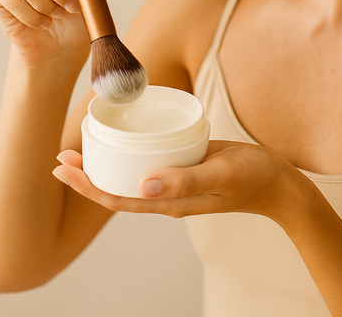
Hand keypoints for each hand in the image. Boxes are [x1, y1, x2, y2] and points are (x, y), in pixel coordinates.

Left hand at [53, 140, 302, 222]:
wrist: (279, 183)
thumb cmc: (253, 177)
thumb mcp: (220, 174)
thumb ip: (185, 180)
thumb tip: (142, 185)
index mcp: (170, 202)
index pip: (118, 199)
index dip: (88, 186)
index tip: (63, 169)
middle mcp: (167, 196)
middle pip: (117, 191)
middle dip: (87, 177)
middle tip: (61, 157)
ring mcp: (176, 183)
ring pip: (130, 178)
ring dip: (105, 165)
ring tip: (84, 147)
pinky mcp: (185, 168)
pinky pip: (149, 165)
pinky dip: (130, 154)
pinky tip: (125, 139)